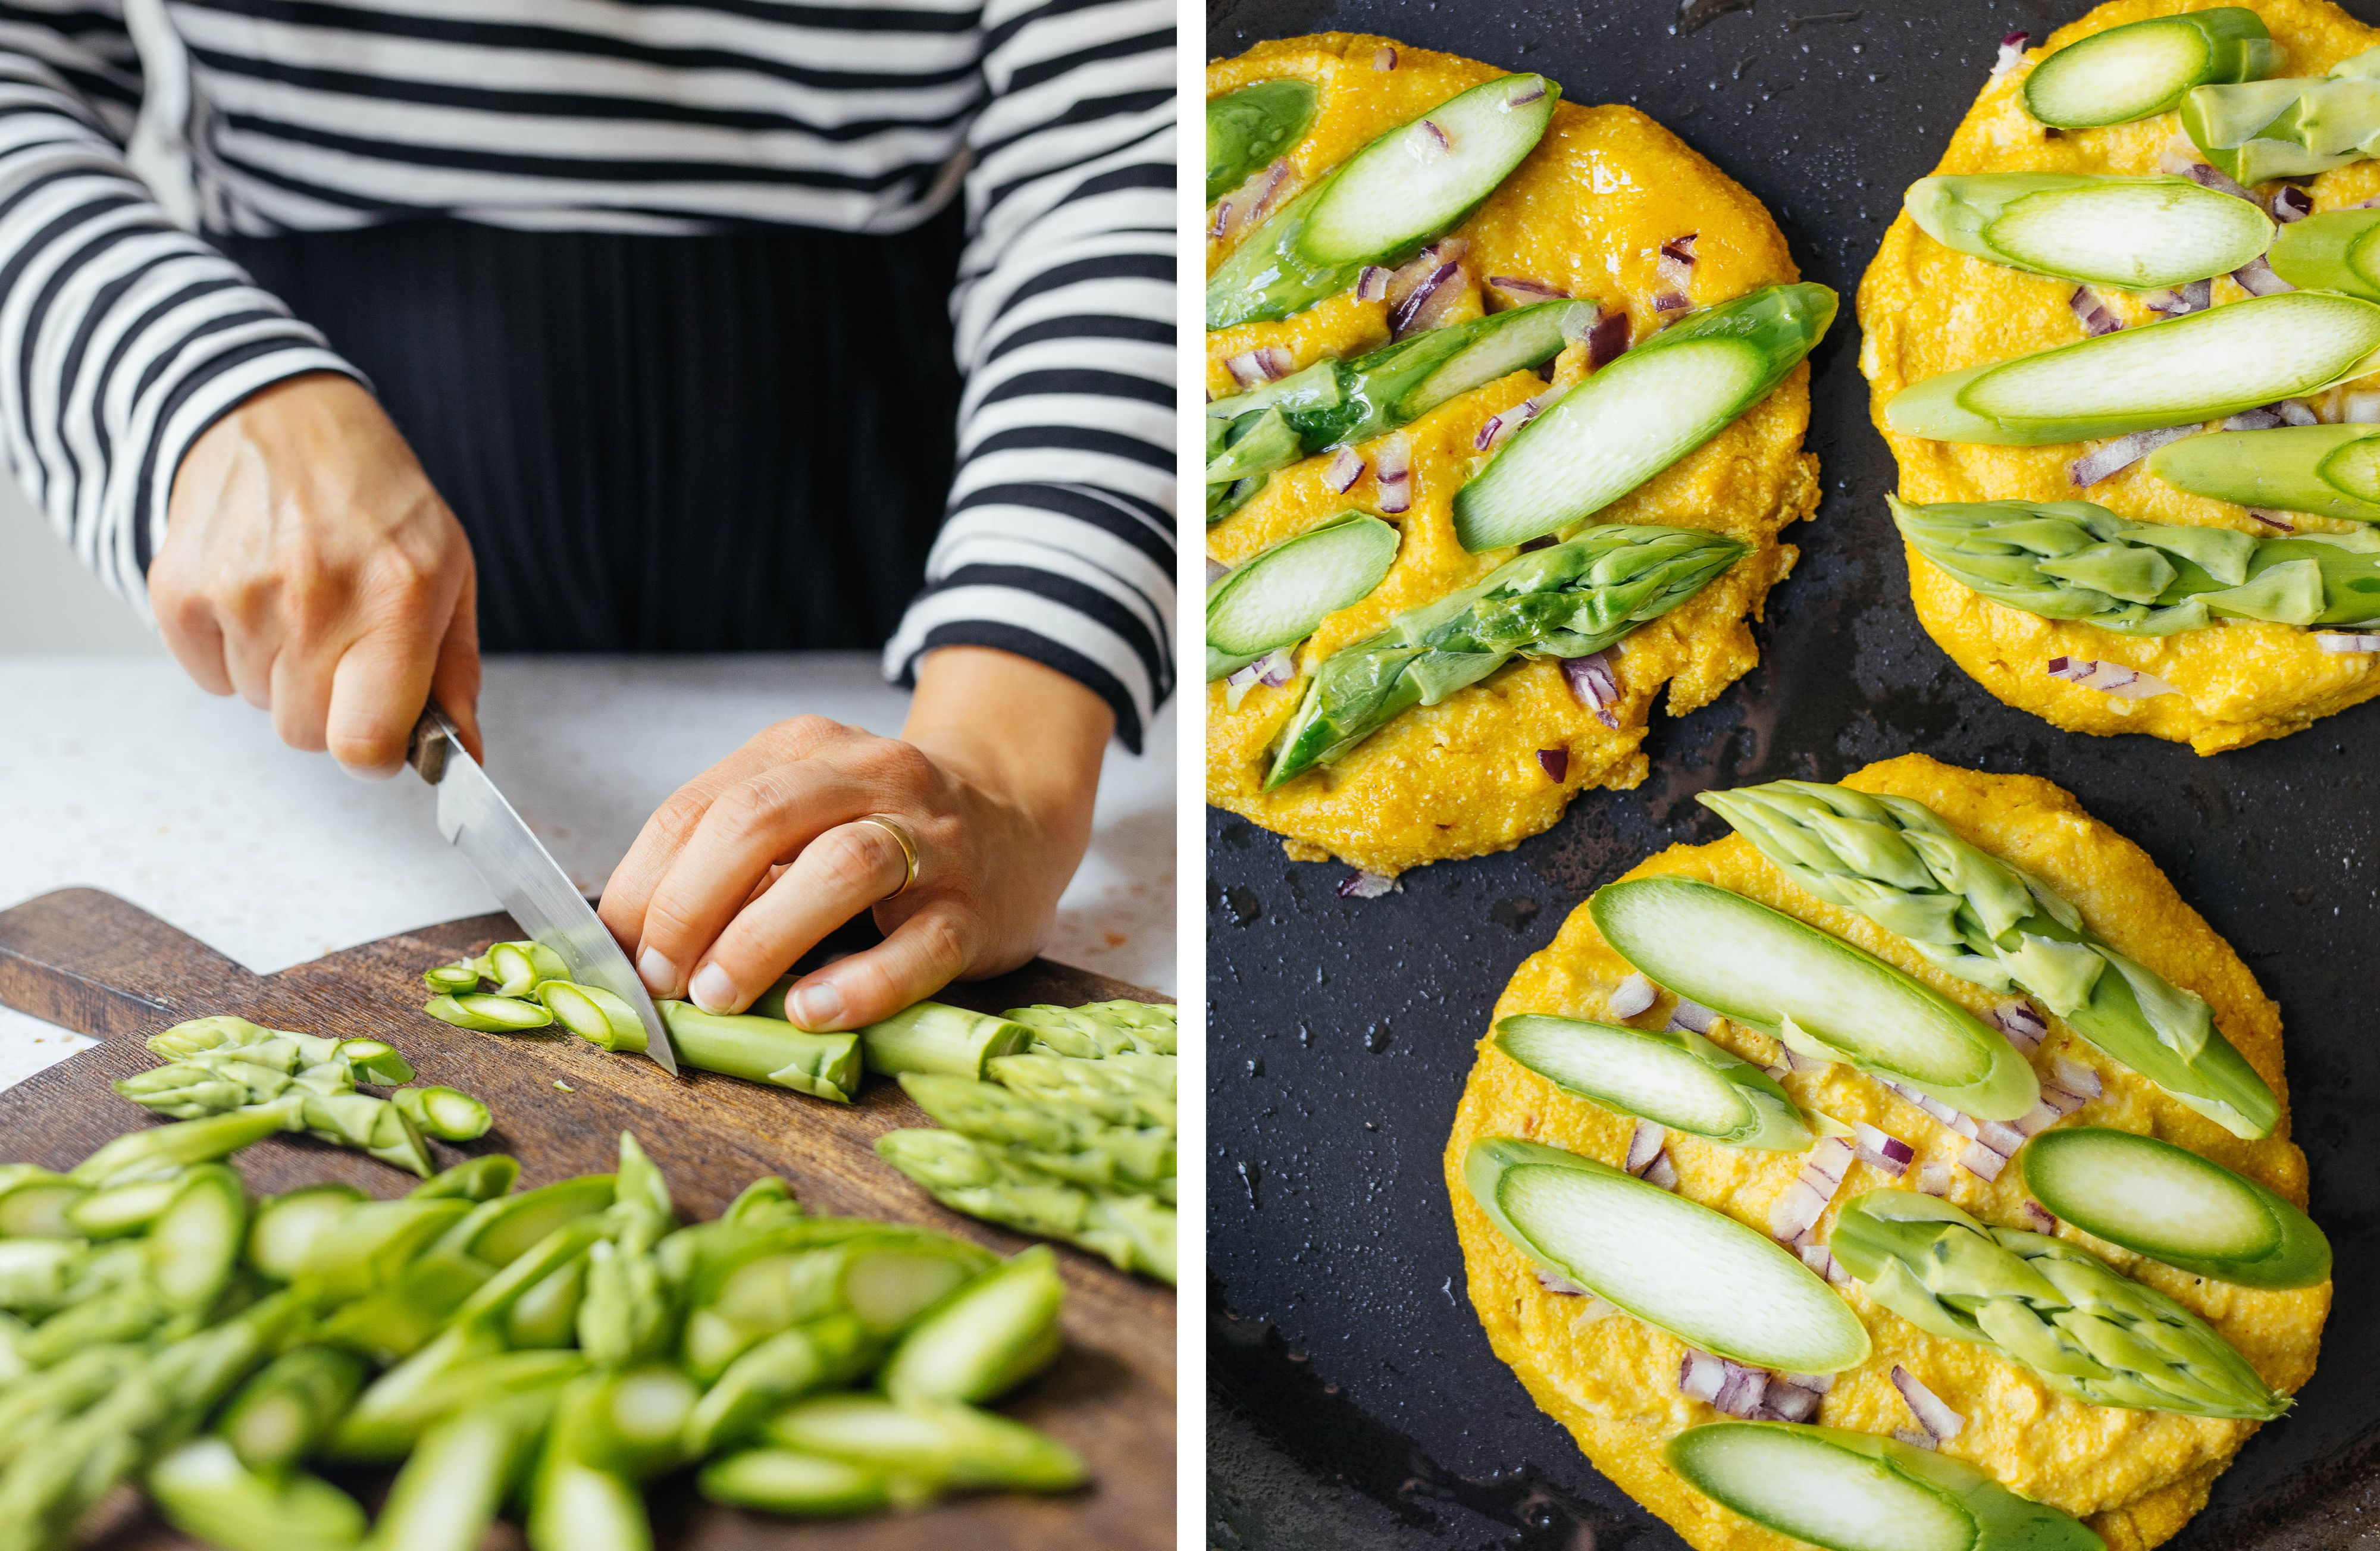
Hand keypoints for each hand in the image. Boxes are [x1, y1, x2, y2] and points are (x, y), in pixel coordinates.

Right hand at [149, 372, 480, 774]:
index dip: (373, 754)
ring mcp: (239, 591)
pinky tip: (254, 594)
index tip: (379, 732)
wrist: (282, 417)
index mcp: (398, 598)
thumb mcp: (450, 575)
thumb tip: (466, 757)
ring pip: (257, 704)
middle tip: (341, 641)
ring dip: (280, 672)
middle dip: (328, 705)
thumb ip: (455, 674)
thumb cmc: (380, 505)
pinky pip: (206, 676)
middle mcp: (315, 596)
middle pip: (306, 733)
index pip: (365, 743)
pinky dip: (229, 651)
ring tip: (299, 601)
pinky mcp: (178, 588)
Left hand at [599, 647, 1113, 1029]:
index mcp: (806, 751)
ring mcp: (930, 841)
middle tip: (660, 977)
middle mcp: (870, 777)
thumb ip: (733, 860)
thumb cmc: (886, 831)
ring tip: (717, 995)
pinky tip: (812, 1011)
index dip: (645, 881)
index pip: (702, 805)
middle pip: (762, 819)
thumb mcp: (804, 813)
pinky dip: (860, 983)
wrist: (1019, 815)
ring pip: (842, 866)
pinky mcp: (976, 908)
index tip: (614, 949)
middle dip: (692, 901)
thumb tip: (633, 942)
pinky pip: (919, 944)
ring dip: (763, 935)